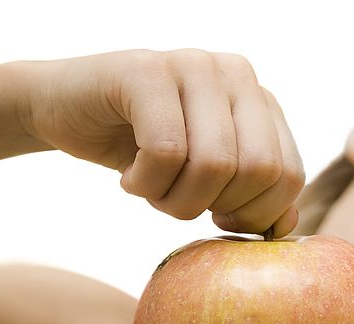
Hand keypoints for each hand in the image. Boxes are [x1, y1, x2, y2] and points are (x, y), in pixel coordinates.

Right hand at [24, 49, 303, 236]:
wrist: (64, 112)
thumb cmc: (144, 151)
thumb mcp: (209, 182)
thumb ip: (253, 201)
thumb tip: (285, 228)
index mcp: (262, 100)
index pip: (289, 175)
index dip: (257, 215)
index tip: (219, 218)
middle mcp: (236, 74)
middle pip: (258, 171)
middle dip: (217, 208)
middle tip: (180, 205)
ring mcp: (193, 65)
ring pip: (214, 164)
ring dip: (175, 201)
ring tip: (152, 191)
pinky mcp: (146, 70)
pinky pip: (166, 152)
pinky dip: (144, 185)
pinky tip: (129, 178)